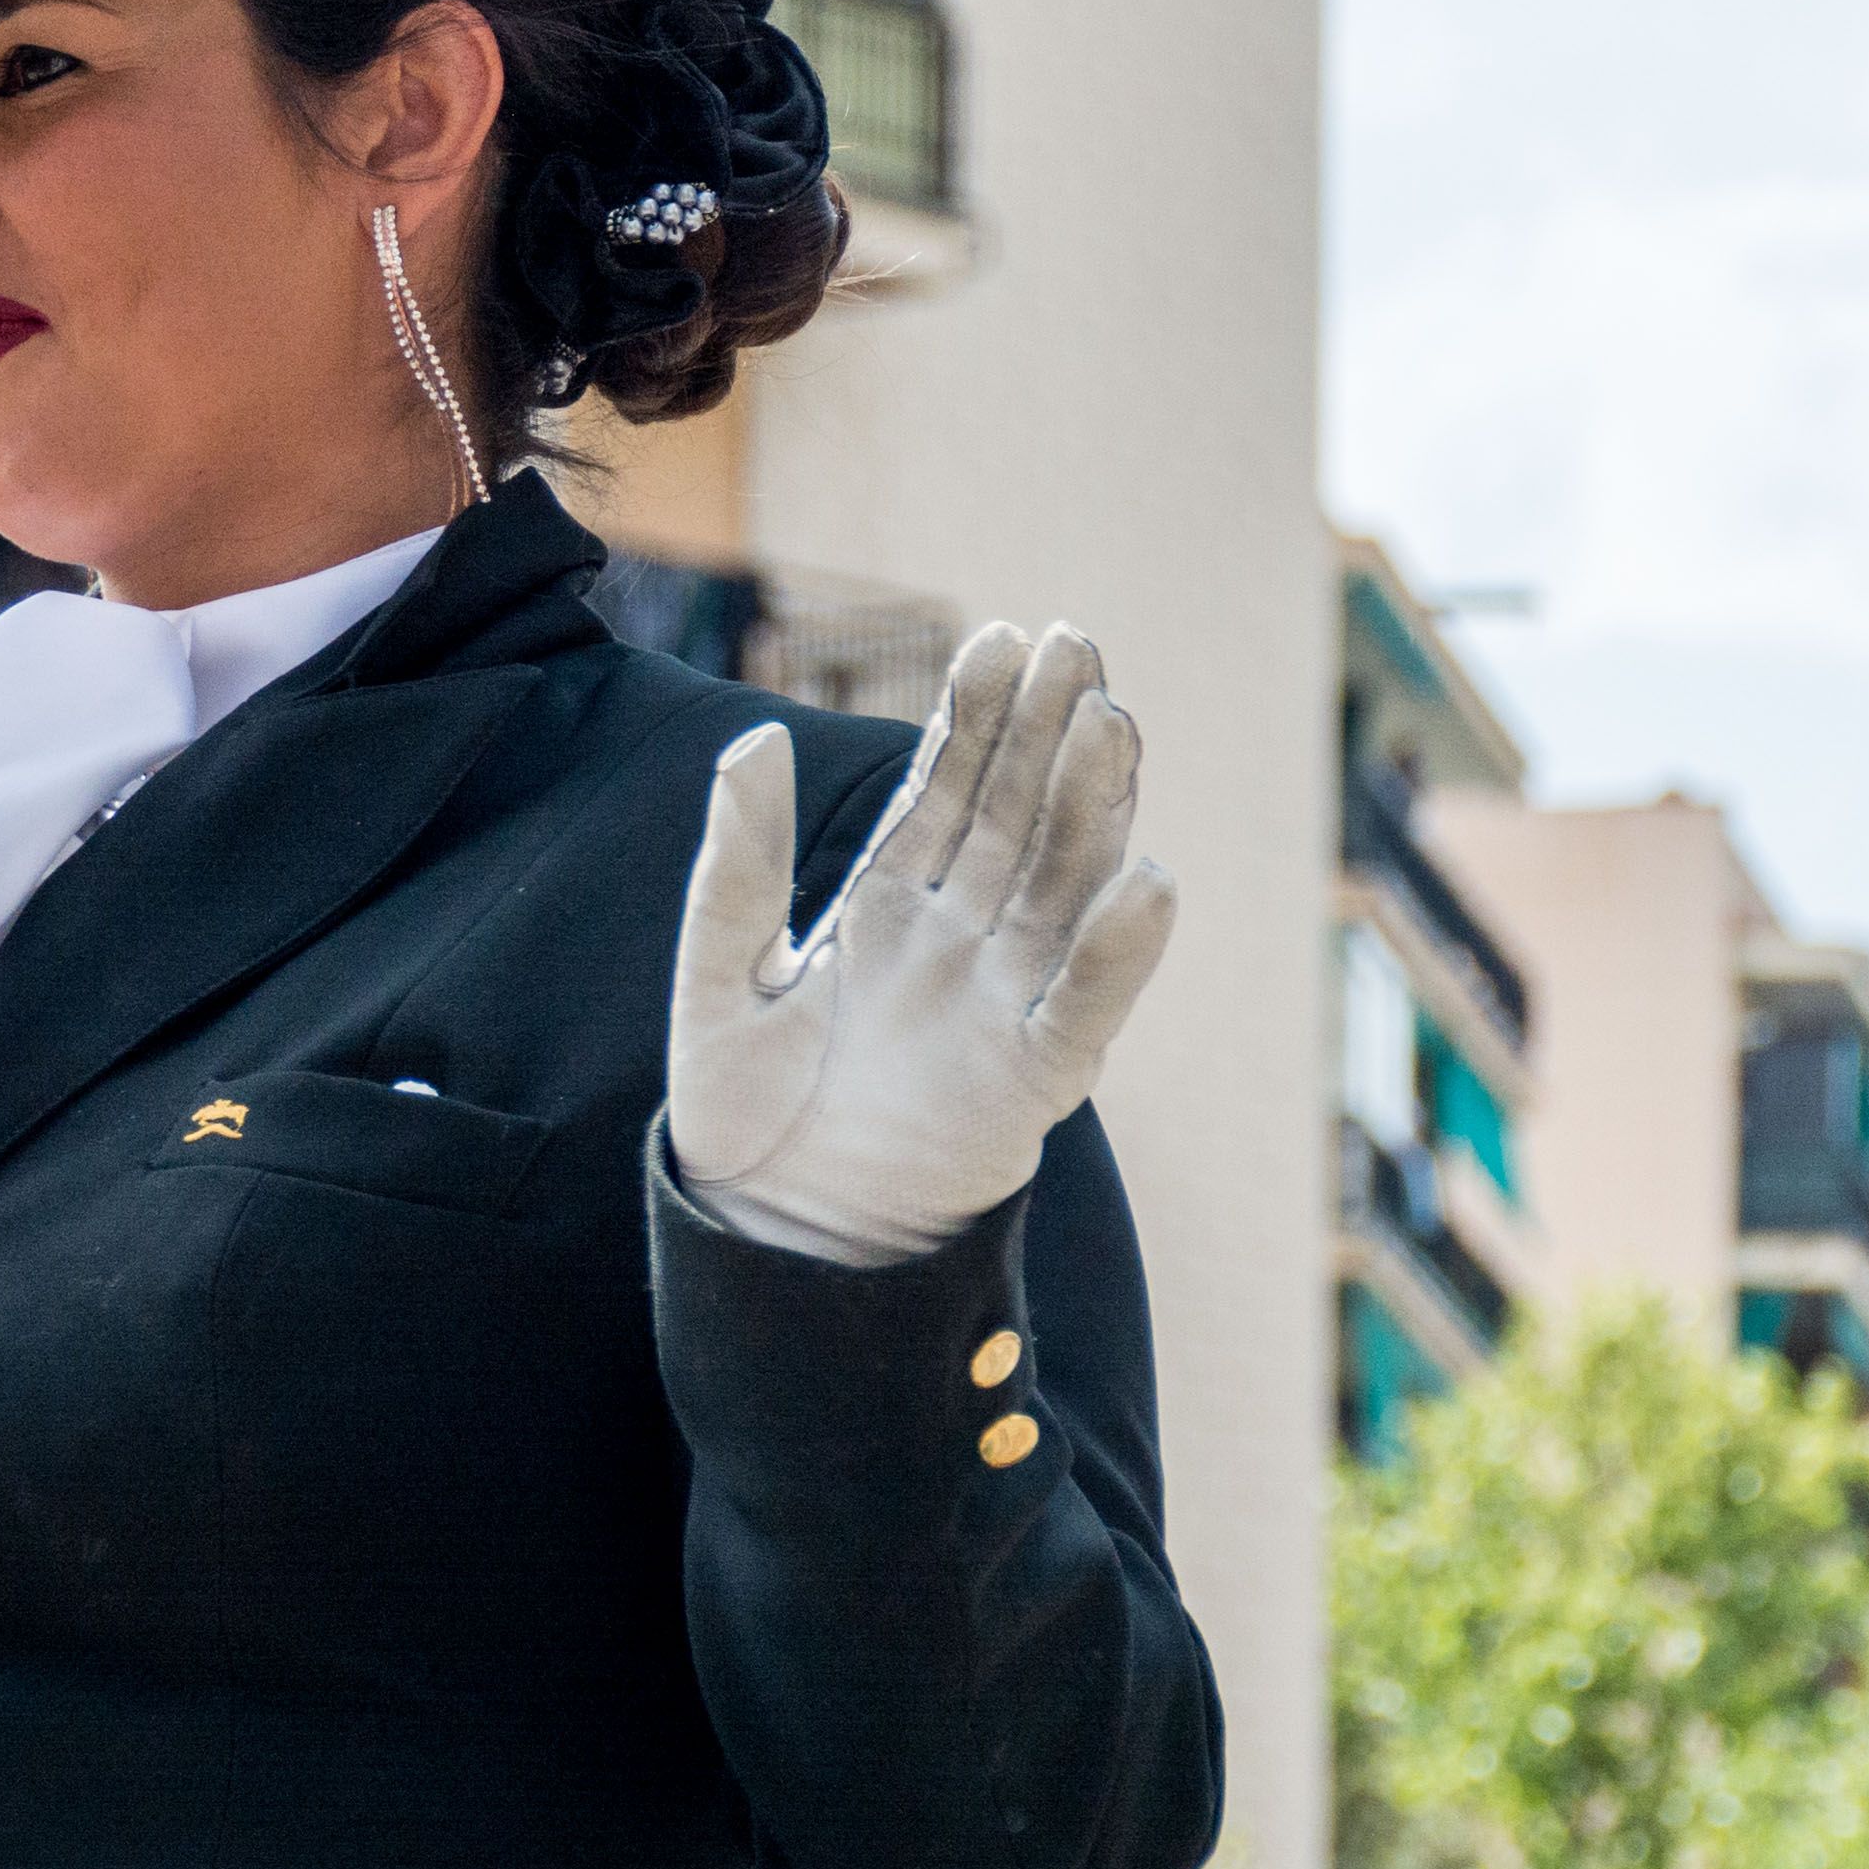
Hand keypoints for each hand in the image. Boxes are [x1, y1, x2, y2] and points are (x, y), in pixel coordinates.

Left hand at [666, 622, 1178, 1265]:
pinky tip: (1146, 879)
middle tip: (1080, 645)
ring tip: (1112, 722)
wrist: (766, 1232)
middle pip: (1020, 817)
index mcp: (891, 904)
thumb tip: (756, 739)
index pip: (949, 789)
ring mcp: (1002, 1004)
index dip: (978, 716)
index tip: (1004, 637)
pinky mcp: (1029, 1082)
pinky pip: (1081, 1005)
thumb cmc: (743, 1110)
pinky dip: (1116, 950)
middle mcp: (961, 941)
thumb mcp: (721, 972)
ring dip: (1093, 807)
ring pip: (1062, 887)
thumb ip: (741, 864)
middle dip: (1048, 732)